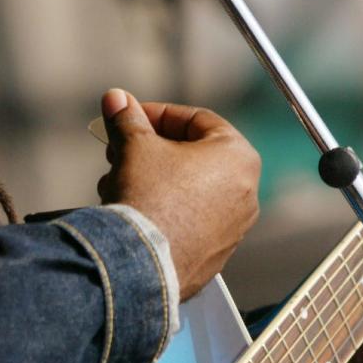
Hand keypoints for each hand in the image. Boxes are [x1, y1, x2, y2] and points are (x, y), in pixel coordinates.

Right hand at [97, 88, 260, 302]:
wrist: (140, 263)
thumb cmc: (150, 201)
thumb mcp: (135, 146)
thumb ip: (127, 118)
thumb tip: (117, 99)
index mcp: (238, 157)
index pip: (196, 120)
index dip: (156, 114)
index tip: (131, 116)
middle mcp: (246, 193)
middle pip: (193, 156)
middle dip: (151, 150)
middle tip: (122, 149)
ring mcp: (233, 229)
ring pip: (188, 190)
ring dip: (152, 181)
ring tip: (120, 183)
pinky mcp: (214, 255)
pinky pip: (188, 222)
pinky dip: (163, 212)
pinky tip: (134, 213)